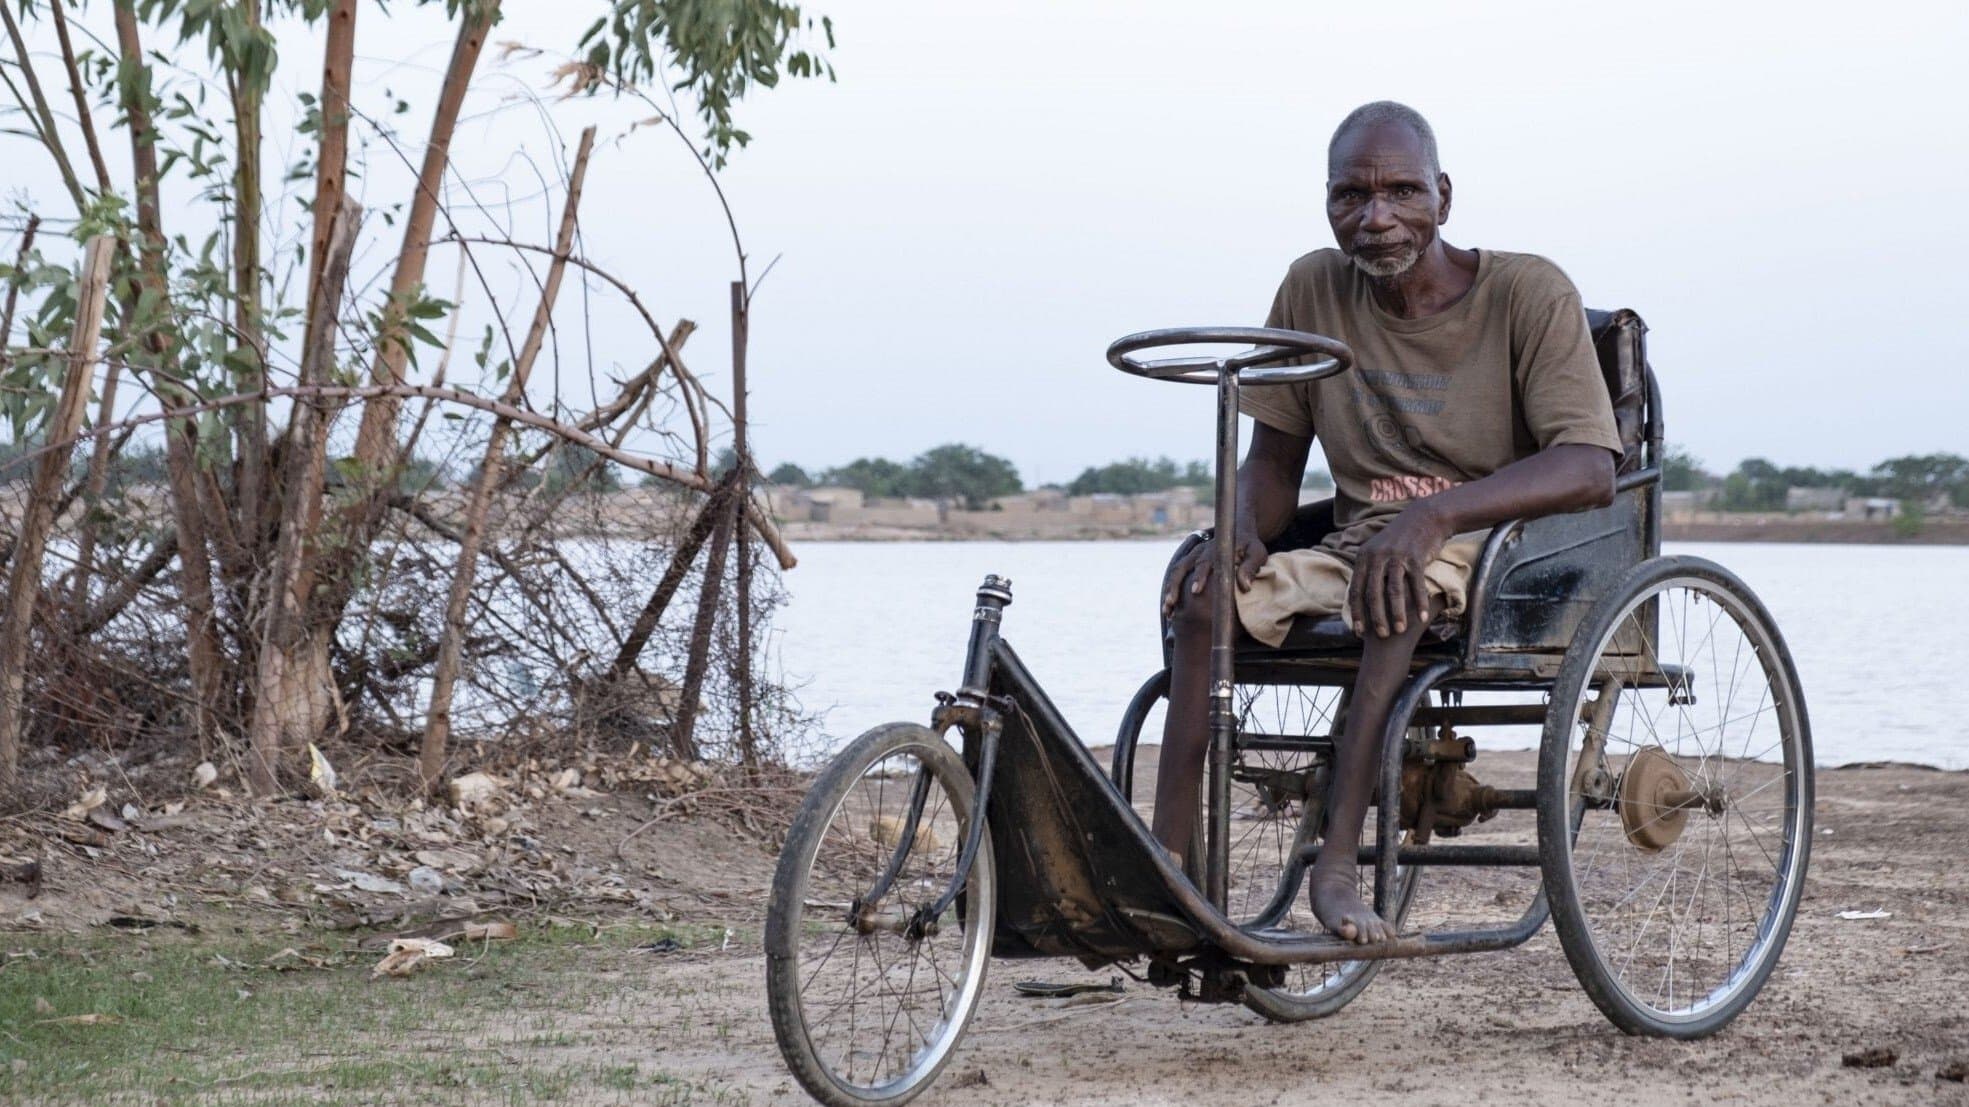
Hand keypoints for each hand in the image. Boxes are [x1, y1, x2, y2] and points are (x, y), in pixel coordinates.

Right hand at [1162, 524, 1268, 618]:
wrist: (1238, 531)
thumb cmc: (1250, 547)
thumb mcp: (1257, 554)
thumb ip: (1250, 568)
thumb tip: (1245, 586)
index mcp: (1217, 549)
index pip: (1206, 562)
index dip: (1200, 576)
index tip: (1195, 591)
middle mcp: (1201, 551)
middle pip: (1184, 567)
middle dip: (1176, 586)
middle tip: (1172, 603)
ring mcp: (1193, 555)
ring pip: (1177, 571)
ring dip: (1170, 590)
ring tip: (1168, 611)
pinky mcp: (1190, 560)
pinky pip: (1176, 574)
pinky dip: (1171, 590)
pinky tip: (1169, 609)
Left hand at [1348, 502, 1452, 638]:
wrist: (1424, 517)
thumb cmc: (1400, 539)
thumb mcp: (1377, 549)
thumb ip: (1368, 570)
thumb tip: (1360, 595)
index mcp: (1364, 557)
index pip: (1356, 590)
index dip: (1356, 613)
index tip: (1358, 631)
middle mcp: (1377, 556)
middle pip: (1373, 593)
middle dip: (1376, 617)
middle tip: (1381, 636)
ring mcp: (1396, 556)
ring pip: (1394, 591)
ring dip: (1397, 613)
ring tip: (1400, 630)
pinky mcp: (1416, 557)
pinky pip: (1416, 584)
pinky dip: (1420, 602)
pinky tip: (1423, 617)